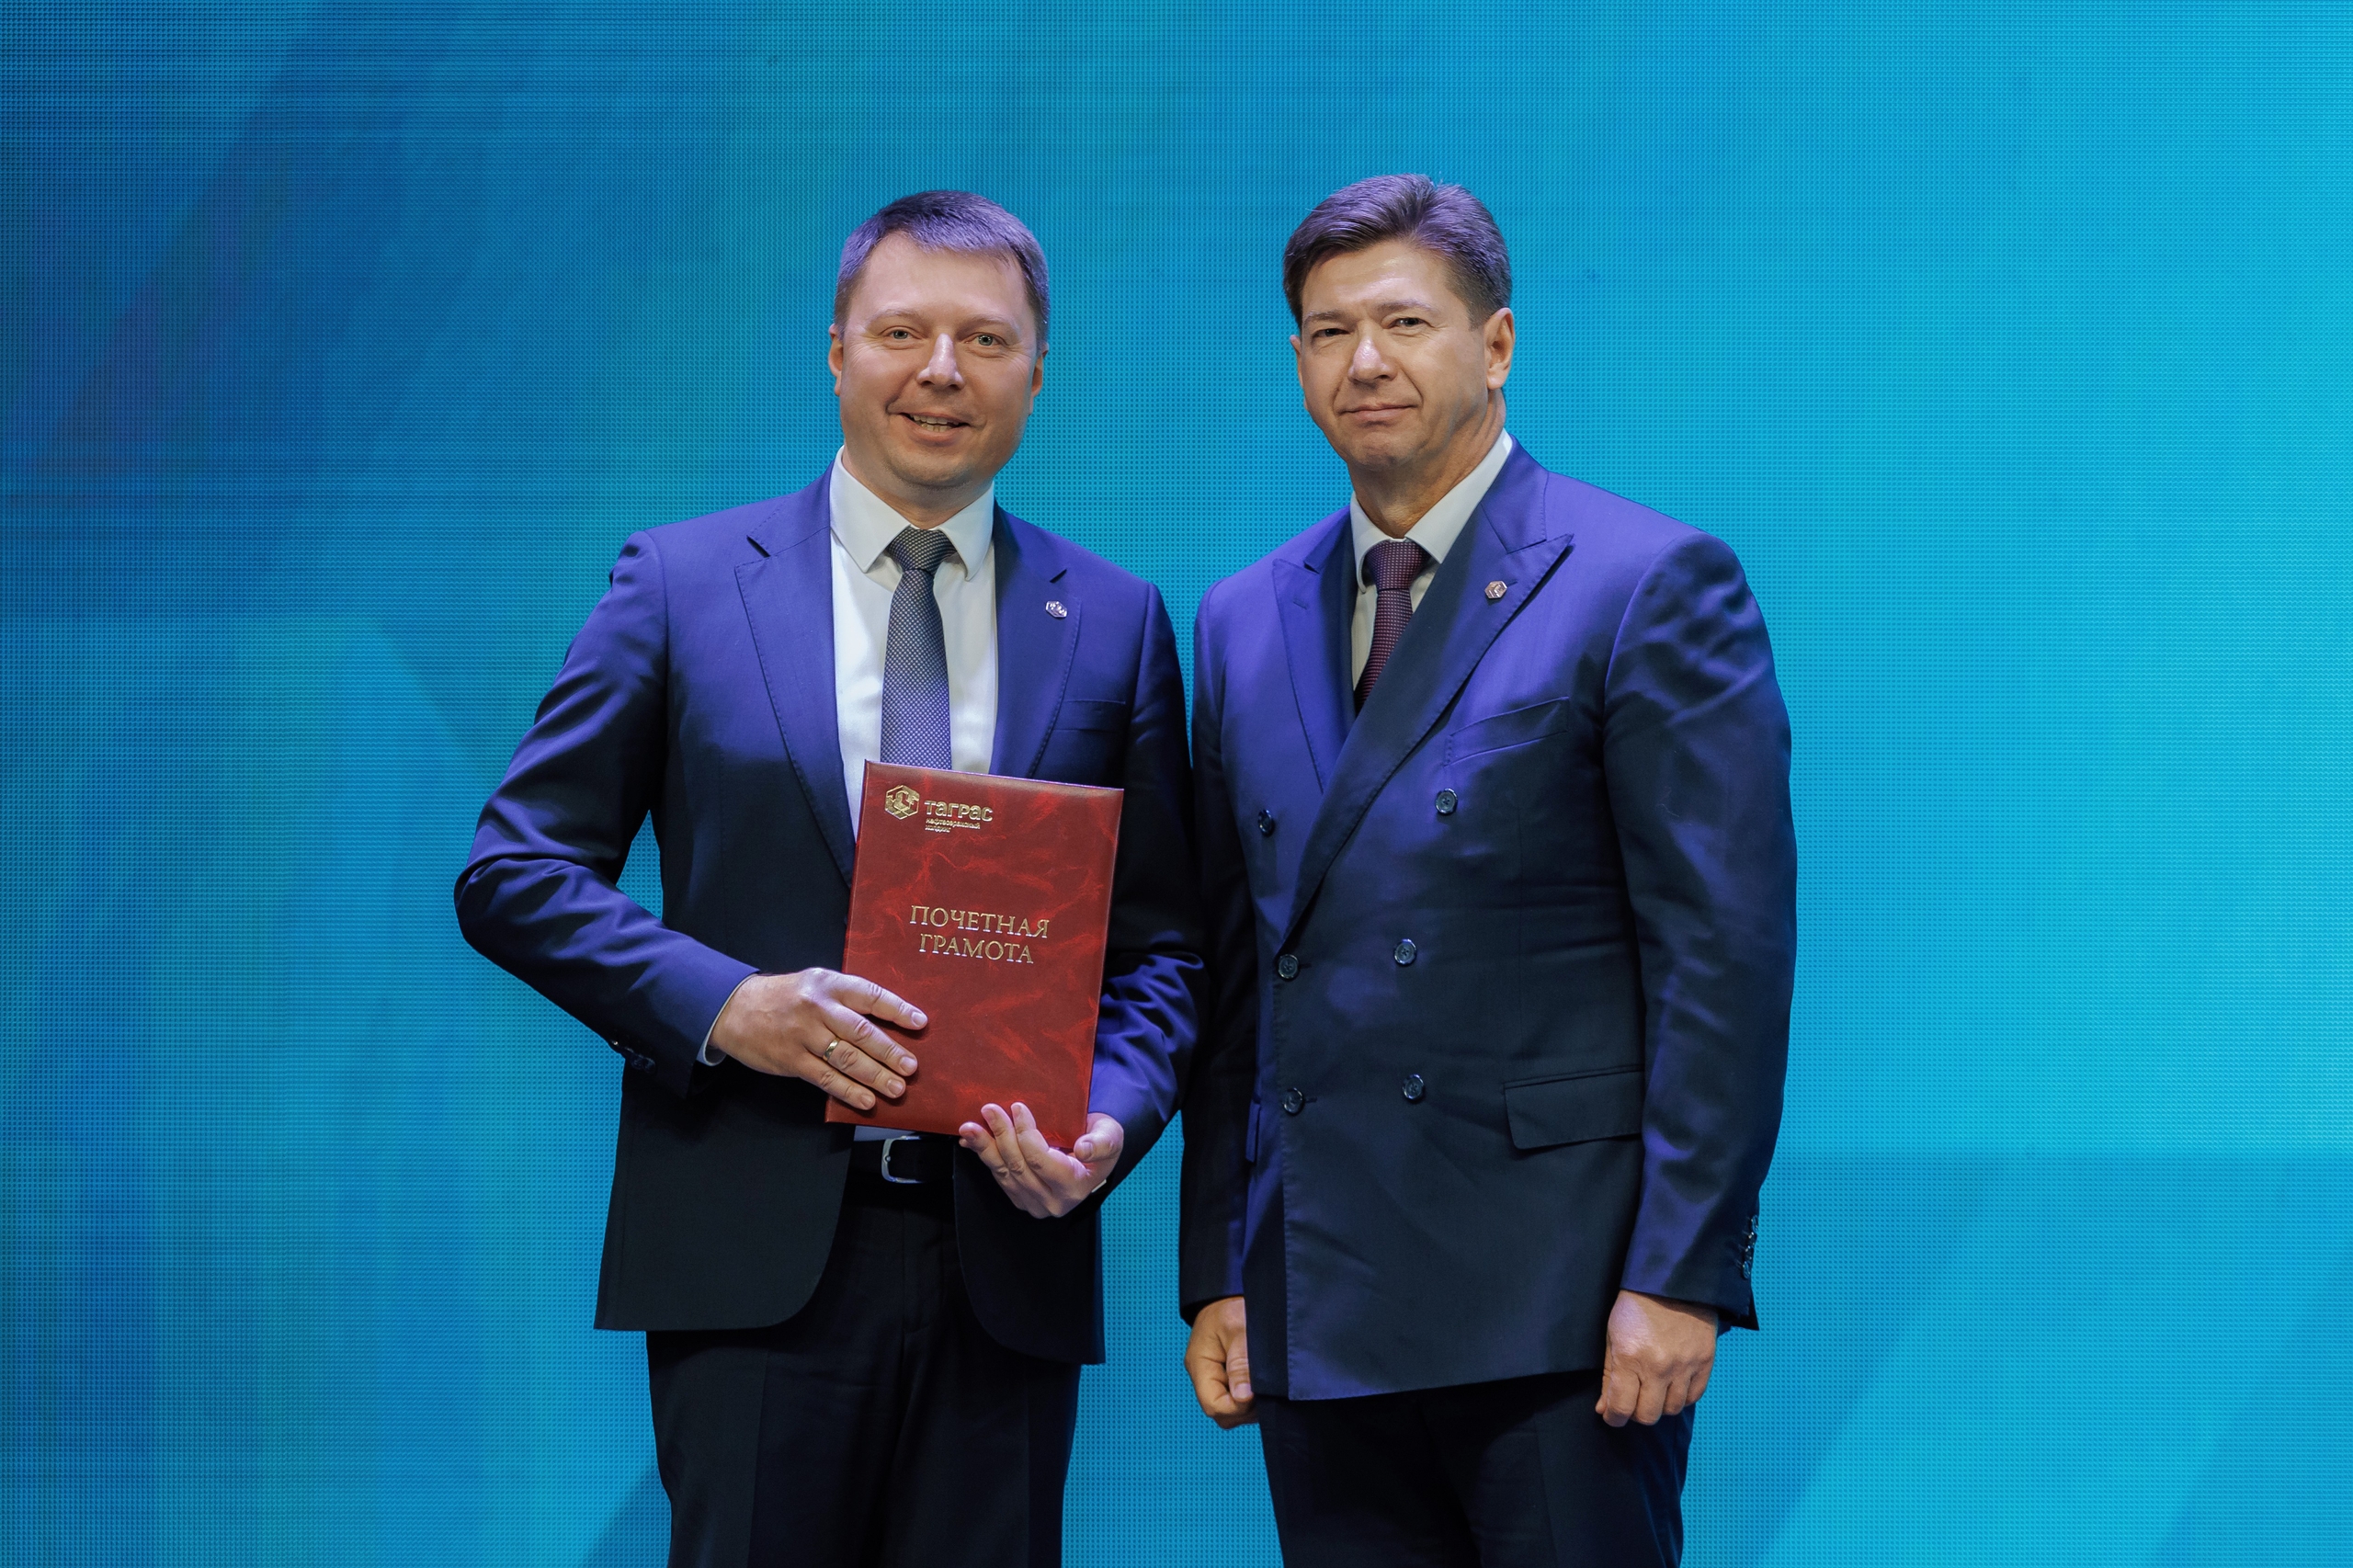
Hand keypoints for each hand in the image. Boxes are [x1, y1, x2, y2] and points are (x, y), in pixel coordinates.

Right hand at [706, 969, 922, 1111]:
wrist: (735, 1008)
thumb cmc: (785, 997)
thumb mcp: (816, 983)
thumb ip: (846, 999)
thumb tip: (887, 1023)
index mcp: (829, 984)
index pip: (870, 995)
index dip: (897, 1009)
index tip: (920, 1023)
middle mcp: (818, 1008)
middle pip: (861, 1032)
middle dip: (890, 1051)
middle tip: (911, 1067)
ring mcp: (804, 1036)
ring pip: (846, 1059)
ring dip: (875, 1076)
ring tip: (897, 1088)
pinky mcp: (792, 1060)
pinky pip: (826, 1078)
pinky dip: (848, 1091)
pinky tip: (866, 1101)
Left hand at [957, 1104, 1120, 1217]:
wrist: (1090, 1155)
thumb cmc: (1100, 1140)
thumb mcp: (1111, 1136)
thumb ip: (1101, 1143)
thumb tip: (1083, 1150)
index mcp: (1074, 1187)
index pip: (1041, 1161)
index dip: (1026, 1134)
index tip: (1018, 1107)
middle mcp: (1052, 1201)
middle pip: (1019, 1167)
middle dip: (1001, 1135)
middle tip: (990, 1108)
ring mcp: (1033, 1203)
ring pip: (1003, 1173)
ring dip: (985, 1147)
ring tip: (969, 1126)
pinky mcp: (1019, 1198)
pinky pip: (998, 1176)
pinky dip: (984, 1156)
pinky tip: (971, 1141)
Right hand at [1184, 1296, 1255, 1427]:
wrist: (1229, 1290)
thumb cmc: (1231, 1305)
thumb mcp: (1238, 1329)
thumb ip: (1241, 1364)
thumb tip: (1243, 1397)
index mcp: (1200, 1366)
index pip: (1213, 1405)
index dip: (1236, 1407)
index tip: (1256, 1394)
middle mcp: (1204, 1375)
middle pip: (1221, 1412)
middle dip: (1243, 1409)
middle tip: (1263, 1390)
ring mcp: (1214, 1376)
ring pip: (1230, 1408)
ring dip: (1248, 1403)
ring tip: (1263, 1383)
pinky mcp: (1225, 1374)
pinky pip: (1235, 1396)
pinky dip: (1249, 1395)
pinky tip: (1260, 1380)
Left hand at [1595, 1289, 1718, 1426]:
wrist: (1672, 1281)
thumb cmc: (1635, 1306)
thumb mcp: (1612, 1336)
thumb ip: (1609, 1375)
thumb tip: (1604, 1408)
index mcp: (1630, 1358)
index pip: (1622, 1407)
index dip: (1614, 1418)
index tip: (1612, 1416)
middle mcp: (1659, 1367)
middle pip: (1648, 1415)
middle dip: (1636, 1414)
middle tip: (1633, 1402)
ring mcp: (1685, 1366)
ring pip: (1672, 1410)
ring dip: (1660, 1405)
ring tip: (1654, 1391)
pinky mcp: (1705, 1362)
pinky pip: (1694, 1397)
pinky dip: (1681, 1397)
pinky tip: (1673, 1386)